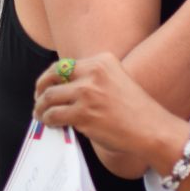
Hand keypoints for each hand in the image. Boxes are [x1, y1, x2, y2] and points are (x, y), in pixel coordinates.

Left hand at [33, 54, 181, 159]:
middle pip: (52, 76)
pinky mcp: (83, 114)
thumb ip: (93, 80)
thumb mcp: (117, 81)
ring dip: (40, 107)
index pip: (65, 65)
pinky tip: (50, 124)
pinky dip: (47, 120)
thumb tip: (63, 89)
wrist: (151, 129)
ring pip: (49, 97)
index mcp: (102, 61)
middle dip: (40, 88)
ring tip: (40, 115)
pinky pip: (54, 115)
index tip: (47, 86)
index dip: (51, 77)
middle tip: (38, 100)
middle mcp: (93, 72)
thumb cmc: (136, 110)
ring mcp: (87, 93)